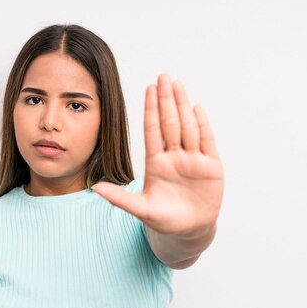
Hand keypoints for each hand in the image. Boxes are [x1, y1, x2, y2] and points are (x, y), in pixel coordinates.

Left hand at [92, 73, 223, 235]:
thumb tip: (95, 188)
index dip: (151, 110)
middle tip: (163, 76)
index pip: (153, 130)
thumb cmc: (164, 219)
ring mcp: (193, 160)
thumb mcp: (141, 209)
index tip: (148, 89)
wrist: (188, 231)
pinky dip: (202, 125)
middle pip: (170, 123)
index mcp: (156, 163)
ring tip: (178, 85)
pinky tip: (196, 108)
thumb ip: (120, 198)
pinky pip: (206, 141)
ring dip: (183, 106)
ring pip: (188, 127)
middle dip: (166, 100)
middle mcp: (174, 157)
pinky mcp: (211, 167)